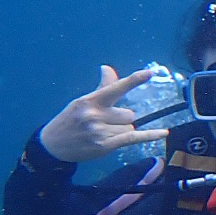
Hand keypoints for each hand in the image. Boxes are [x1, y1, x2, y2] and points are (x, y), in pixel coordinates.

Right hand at [39, 66, 170, 162]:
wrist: (52, 145)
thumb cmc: (71, 120)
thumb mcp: (83, 101)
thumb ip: (102, 87)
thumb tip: (107, 68)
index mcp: (90, 101)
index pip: (116, 88)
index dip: (134, 80)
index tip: (150, 73)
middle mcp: (95, 115)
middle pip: (129, 114)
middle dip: (121, 119)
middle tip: (103, 124)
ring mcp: (99, 131)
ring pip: (129, 128)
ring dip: (121, 132)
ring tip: (102, 134)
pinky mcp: (104, 146)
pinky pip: (133, 138)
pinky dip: (149, 136)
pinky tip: (163, 132)